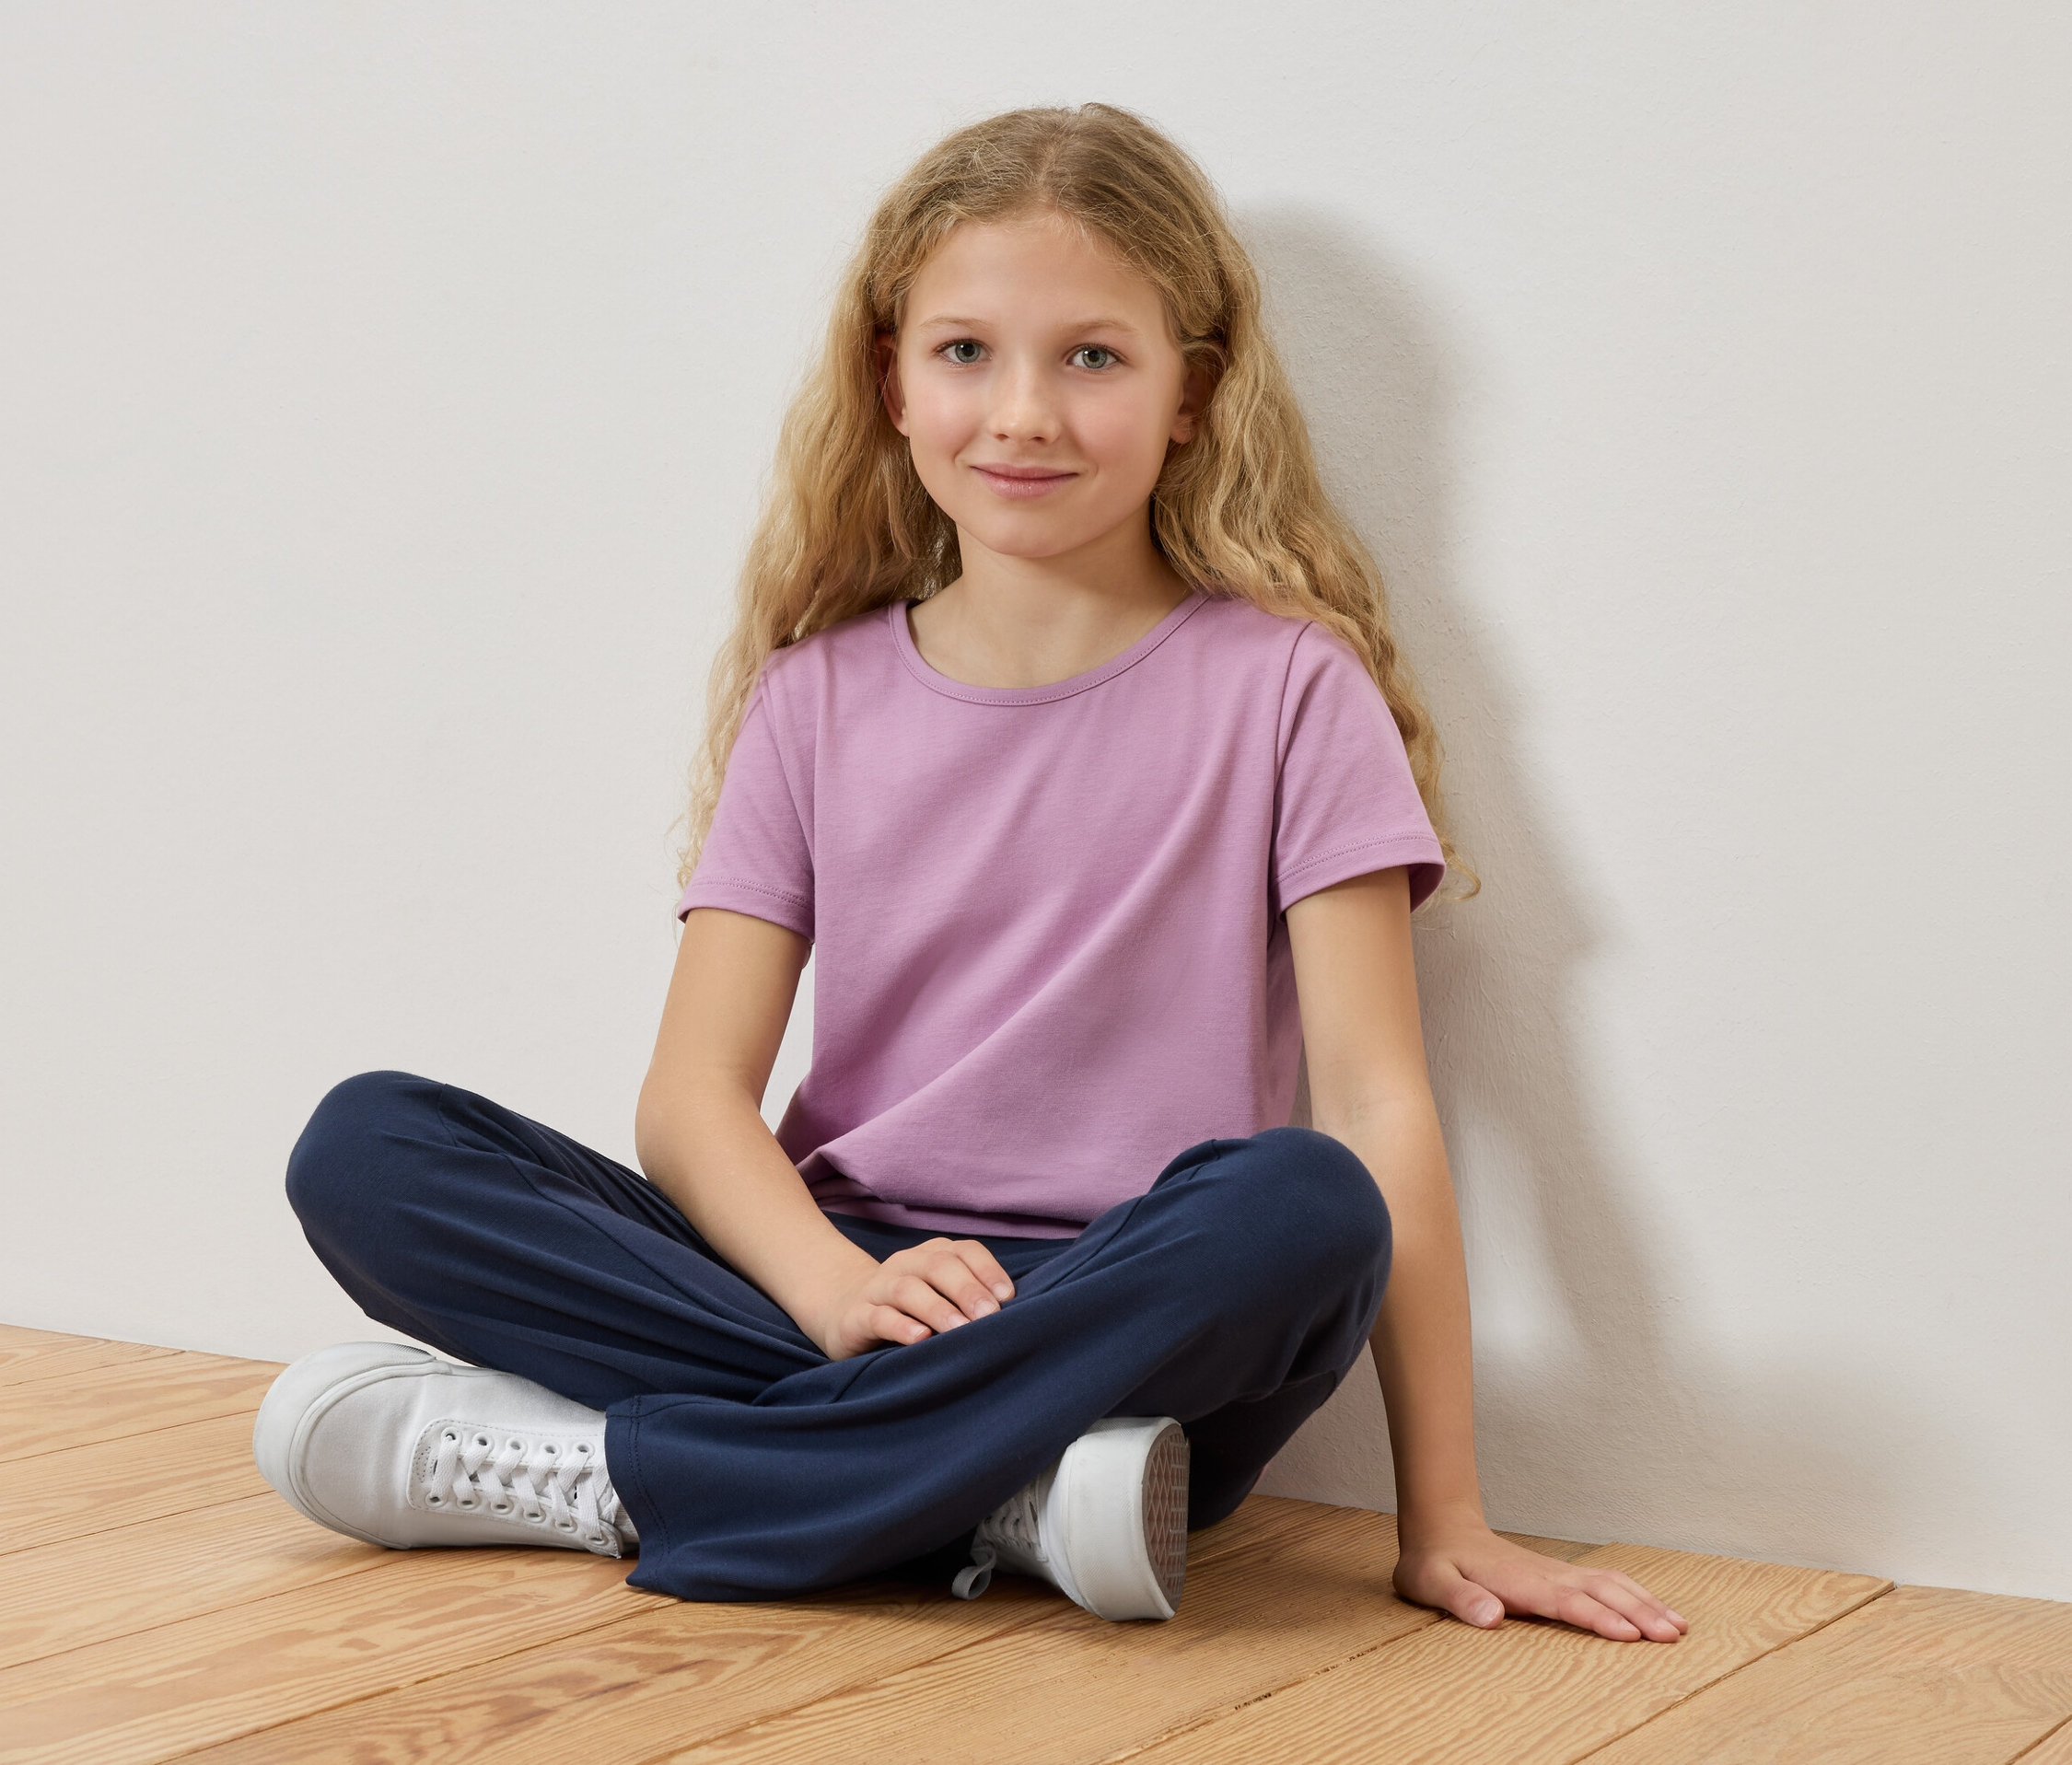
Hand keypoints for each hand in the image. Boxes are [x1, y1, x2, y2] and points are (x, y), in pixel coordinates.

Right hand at [812, 1237, 1015, 1360]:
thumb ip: (968, 1300)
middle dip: (967, 1289)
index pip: (964, 1251)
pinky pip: (878, 1316)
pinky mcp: (856, 1316)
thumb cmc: (908, 1310)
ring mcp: (878, 1288)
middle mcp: (906, 1265)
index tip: (1008, 1298)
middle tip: (989, 1317)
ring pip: (909, 1289)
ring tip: (960, 1330)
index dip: (988, 1270)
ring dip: (938, 1309)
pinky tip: (920, 1339)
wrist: (843, 1313)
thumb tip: (1016, 1317)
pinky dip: (900, 1326)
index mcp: (931, 1255)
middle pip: (939, 1265)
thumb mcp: (939, 1297)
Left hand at [1394, 1515, 1688, 1642]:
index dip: (1598, 1619)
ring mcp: (1557, 1572)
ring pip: (1610, 1585)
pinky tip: (1653, 1608)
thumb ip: (1460, 1599)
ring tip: (1678, 1626)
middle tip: (1673, 1636)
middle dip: (1639, 1613)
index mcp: (1520, 1581)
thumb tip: (1490, 1618)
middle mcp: (1547, 1574)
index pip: (1566, 1602)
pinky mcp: (1560, 1574)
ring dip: (1645, 1603)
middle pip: (1600, 1593)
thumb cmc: (1436, 1562)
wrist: (1441, 1529)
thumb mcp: (1432, 1582)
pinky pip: (1605, 1583)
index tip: (1630, 1635)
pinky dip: (1635, 1595)